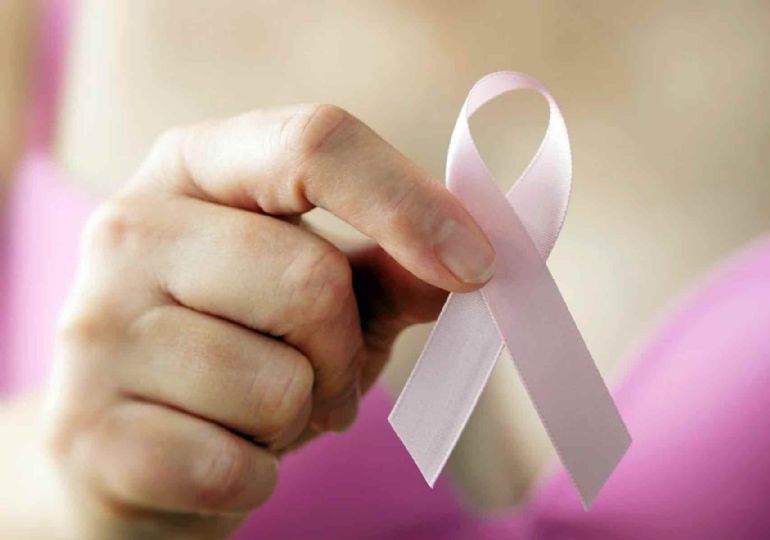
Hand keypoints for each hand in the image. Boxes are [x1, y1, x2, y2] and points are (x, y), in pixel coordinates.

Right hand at [45, 105, 494, 537]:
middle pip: (311, 279)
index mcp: (193, 169)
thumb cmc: (239, 356)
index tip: (478, 266)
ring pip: (278, 383)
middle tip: (320, 379)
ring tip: (254, 416)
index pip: (313, 143)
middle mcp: (128, 229)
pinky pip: (235, 465)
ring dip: (298, 419)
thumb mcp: (320, 299)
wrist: (127, 454)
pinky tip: (218, 458)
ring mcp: (92, 330)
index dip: (410, 203)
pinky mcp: (86, 432)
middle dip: (343, 352)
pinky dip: (255, 478)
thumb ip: (391, 268)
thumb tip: (469, 261)